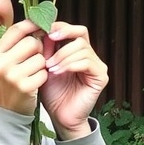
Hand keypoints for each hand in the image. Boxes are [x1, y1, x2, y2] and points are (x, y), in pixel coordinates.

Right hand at [0, 19, 46, 114]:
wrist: (6, 113)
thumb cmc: (8, 84)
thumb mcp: (2, 63)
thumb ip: (14, 45)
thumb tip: (34, 23)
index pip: (16, 30)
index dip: (31, 25)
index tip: (41, 26)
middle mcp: (0, 63)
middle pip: (31, 42)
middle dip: (38, 50)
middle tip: (34, 59)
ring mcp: (12, 76)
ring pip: (40, 58)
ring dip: (41, 65)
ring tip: (32, 73)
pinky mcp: (24, 87)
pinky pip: (44, 73)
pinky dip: (43, 78)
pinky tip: (35, 83)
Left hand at [41, 22, 108, 138]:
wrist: (60, 117)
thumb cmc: (52, 93)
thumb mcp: (45, 66)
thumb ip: (46, 49)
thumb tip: (42, 29)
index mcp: (77, 51)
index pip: (74, 30)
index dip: (60, 27)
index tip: (45, 31)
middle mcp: (90, 56)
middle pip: (80, 34)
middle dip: (62, 39)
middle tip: (48, 49)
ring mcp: (97, 66)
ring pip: (82, 48)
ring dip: (63, 56)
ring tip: (50, 68)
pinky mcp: (101, 77)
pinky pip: (87, 62)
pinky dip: (71, 65)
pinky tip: (58, 72)